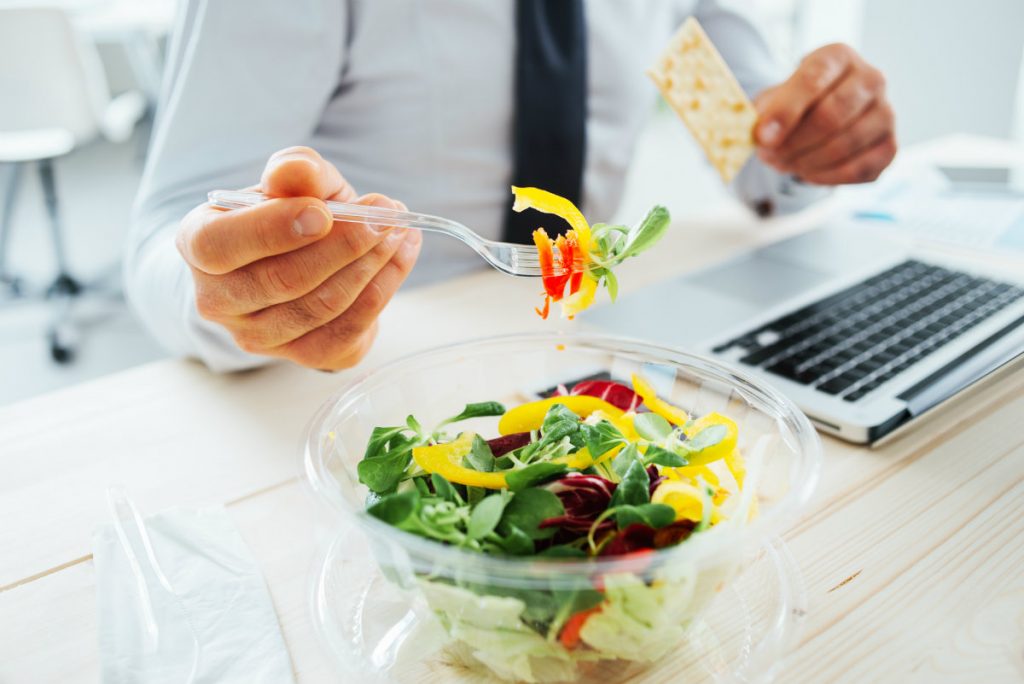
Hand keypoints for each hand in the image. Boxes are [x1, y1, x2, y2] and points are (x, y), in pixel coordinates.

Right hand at [176, 146, 420, 369]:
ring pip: (321, 306)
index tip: (324, 211)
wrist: (302, 258)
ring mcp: (257, 337)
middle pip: (282, 280)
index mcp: (198, 244)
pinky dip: (382, 289)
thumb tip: (296, 172)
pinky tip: (401, 256)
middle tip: (386, 216)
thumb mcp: (293, 182)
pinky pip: (348, 330)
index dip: (272, 229)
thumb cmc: (290, 214)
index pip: (219, 245)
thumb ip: (296, 170)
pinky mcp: (302, 356)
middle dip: (344, 245)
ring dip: (370, 265)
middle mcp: (218, 300)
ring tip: (398, 231)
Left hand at [754, 44, 895, 184]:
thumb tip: (762, 136)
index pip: (813, 78)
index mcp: (838, 56)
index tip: (762, 137)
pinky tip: (806, 172)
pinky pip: (857, 169)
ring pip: (844, 144)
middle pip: (831, 115)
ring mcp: (886, 113)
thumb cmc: (794, 106)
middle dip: (793, 142)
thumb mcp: (773, 100)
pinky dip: (825, 176)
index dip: (785, 111)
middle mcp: (871, 78)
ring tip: (783, 162)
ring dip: (805, 162)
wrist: (818, 119)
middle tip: (768, 155)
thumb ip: (766, 113)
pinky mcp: (890, 146)